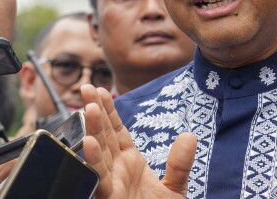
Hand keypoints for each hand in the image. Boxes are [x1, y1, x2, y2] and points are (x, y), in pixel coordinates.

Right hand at [81, 85, 196, 198]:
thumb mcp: (175, 191)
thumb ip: (180, 164)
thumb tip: (190, 137)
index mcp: (129, 165)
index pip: (116, 132)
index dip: (109, 111)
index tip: (100, 90)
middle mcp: (116, 173)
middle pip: (104, 138)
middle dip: (95, 113)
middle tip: (87, 88)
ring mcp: (110, 187)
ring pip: (97, 156)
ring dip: (92, 132)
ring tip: (86, 109)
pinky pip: (98, 180)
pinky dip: (92, 162)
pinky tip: (88, 143)